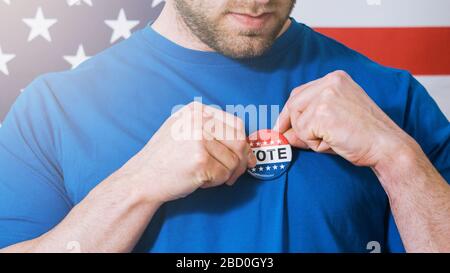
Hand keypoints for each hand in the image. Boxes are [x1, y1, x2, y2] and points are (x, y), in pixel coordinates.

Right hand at [116, 102, 256, 203]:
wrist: (142, 178)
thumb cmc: (165, 159)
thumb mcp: (185, 132)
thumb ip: (215, 135)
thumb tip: (249, 153)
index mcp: (196, 111)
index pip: (236, 124)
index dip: (242, 144)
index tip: (242, 158)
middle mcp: (198, 121)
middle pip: (239, 141)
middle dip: (240, 162)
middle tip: (231, 174)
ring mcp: (199, 140)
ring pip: (233, 161)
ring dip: (224, 174)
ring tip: (204, 174)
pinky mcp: (200, 160)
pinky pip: (224, 175)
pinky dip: (215, 183)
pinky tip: (199, 180)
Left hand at [275, 70, 416, 166]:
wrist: (387, 146)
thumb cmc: (365, 136)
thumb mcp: (334, 122)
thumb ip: (308, 123)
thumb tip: (282, 133)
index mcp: (336, 79)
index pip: (300, 93)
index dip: (290, 112)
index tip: (282, 126)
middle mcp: (330, 81)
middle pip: (294, 103)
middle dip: (290, 124)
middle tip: (288, 139)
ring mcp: (326, 95)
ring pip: (297, 120)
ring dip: (308, 136)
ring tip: (331, 140)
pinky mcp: (322, 112)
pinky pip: (303, 132)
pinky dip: (314, 144)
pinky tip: (334, 142)